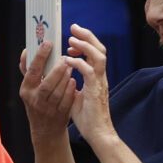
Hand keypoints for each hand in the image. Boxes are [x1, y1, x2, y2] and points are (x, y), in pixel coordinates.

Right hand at [19, 40, 75, 138]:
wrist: (46, 130)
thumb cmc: (38, 103)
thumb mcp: (29, 88)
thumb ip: (28, 70)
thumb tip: (26, 50)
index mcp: (26, 90)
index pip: (32, 71)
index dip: (40, 56)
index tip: (48, 43)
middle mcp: (35, 100)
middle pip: (47, 84)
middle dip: (57, 70)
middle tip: (65, 59)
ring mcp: (48, 109)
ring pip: (57, 93)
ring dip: (65, 78)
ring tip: (70, 67)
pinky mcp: (59, 115)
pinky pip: (66, 101)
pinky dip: (70, 90)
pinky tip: (73, 81)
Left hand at [64, 24, 113, 140]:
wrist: (97, 133)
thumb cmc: (88, 118)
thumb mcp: (77, 96)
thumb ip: (72, 85)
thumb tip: (62, 78)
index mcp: (96, 78)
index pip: (95, 54)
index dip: (85, 43)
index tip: (72, 39)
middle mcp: (100, 77)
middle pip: (100, 49)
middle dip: (87, 36)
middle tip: (73, 28)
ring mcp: (100, 82)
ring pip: (98, 55)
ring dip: (84, 45)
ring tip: (71, 40)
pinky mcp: (96, 90)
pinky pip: (89, 70)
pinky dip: (78, 62)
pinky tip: (68, 60)